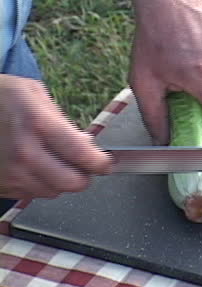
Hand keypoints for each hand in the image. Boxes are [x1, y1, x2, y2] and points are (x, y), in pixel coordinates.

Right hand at [0, 75, 112, 199]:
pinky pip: (30, 194)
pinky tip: (32, 167)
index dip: (100, 164)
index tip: (106, 164)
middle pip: (71, 182)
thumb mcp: (33, 92)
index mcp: (38, 124)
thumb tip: (85, 143)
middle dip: (83, 176)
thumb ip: (63, 119)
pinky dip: (38, 185)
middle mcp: (24, 152)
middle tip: (83, 167)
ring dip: (60, 182)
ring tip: (53, 163)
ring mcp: (9, 172)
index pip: (82, 155)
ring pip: (52, 192)